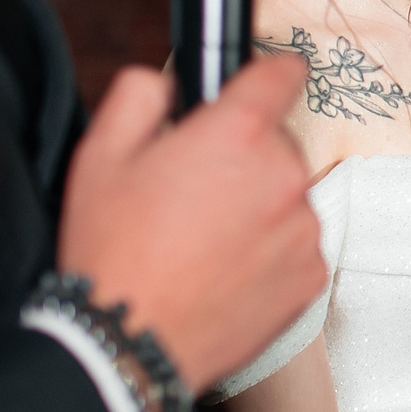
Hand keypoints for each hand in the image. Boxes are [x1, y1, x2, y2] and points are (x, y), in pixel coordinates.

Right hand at [58, 55, 323, 392]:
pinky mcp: (310, 275)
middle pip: (278, 142)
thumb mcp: (101, 152)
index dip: (270, 71)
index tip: (268, 78)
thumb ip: (140, 94)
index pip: (281, 73)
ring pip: (288, 196)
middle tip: (193, 191)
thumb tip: (165, 83)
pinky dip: (269, 252)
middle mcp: (283, 175)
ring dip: (258, 206)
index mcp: (237, 134)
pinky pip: (296, 245)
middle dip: (243, 155)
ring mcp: (302, 229)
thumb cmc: (114, 252)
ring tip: (203, 240)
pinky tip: (224, 269)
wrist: (129, 340)